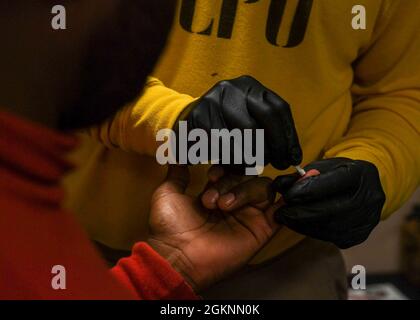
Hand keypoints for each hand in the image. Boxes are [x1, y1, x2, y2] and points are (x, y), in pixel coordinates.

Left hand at [148, 165, 278, 291]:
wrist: (178, 254)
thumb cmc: (170, 226)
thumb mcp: (168, 193)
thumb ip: (177, 173)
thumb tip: (177, 156)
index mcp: (216, 193)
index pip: (232, 169)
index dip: (225, 167)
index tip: (211, 174)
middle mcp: (235, 202)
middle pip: (247, 176)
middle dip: (230, 181)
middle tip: (211, 199)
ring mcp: (249, 216)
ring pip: (263, 187)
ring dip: (243, 191)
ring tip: (223, 206)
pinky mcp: (262, 229)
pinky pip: (281, 210)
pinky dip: (285, 199)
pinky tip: (275, 194)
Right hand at [179, 75, 301, 169]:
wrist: (185, 122)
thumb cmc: (224, 125)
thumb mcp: (247, 118)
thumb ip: (268, 130)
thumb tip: (293, 155)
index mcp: (249, 86)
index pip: (278, 108)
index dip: (288, 135)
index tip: (293, 157)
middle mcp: (232, 89)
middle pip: (265, 119)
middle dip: (276, 146)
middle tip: (279, 164)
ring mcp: (214, 102)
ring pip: (246, 134)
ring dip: (254, 155)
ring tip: (253, 164)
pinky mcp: (200, 120)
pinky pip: (226, 146)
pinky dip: (234, 160)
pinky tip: (235, 164)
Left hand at [273, 158, 385, 248]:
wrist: (364, 187)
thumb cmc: (337, 174)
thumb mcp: (320, 167)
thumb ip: (300, 176)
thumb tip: (279, 185)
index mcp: (360, 173)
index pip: (331, 184)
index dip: (306, 191)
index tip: (287, 196)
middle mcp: (368, 197)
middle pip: (330, 210)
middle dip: (300, 213)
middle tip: (280, 214)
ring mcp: (367, 219)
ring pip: (329, 227)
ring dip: (303, 225)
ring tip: (286, 219)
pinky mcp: (360, 235)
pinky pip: (331, 237)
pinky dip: (312, 231)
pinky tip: (300, 225)